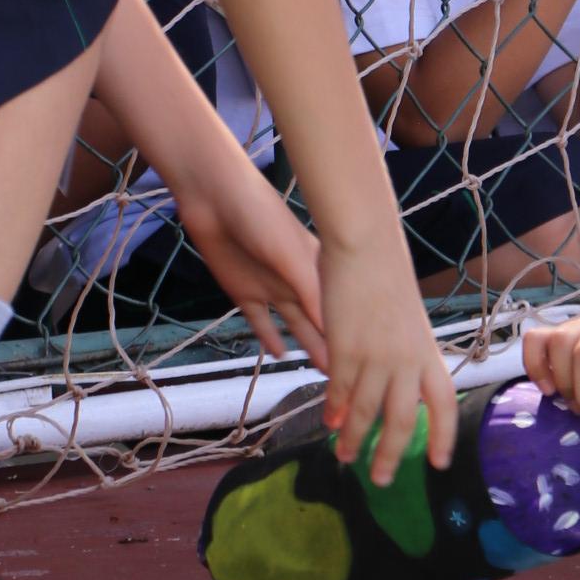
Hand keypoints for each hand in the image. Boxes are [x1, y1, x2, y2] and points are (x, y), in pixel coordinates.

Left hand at [172, 143, 327, 369]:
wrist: (214, 199)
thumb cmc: (263, 220)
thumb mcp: (293, 259)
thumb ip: (313, 296)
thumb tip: (337, 337)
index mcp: (319, 269)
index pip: (338, 310)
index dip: (349, 337)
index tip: (365, 365)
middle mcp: (299, 281)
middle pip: (318, 322)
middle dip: (332, 347)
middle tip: (348, 380)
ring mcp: (272, 288)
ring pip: (294, 325)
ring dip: (307, 346)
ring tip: (322, 373)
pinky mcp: (244, 292)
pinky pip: (261, 321)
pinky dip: (270, 338)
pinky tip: (280, 355)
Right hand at [320, 235, 459, 485]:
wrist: (366, 247)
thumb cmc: (387, 277)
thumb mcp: (408, 321)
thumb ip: (405, 354)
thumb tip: (393, 386)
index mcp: (428, 352)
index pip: (443, 404)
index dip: (443, 436)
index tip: (439, 463)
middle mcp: (406, 361)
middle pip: (401, 421)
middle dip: (391, 455)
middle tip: (381, 479)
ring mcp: (375, 357)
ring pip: (364, 412)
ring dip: (353, 438)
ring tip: (345, 457)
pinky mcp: (345, 350)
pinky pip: (339, 391)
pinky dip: (333, 410)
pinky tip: (328, 422)